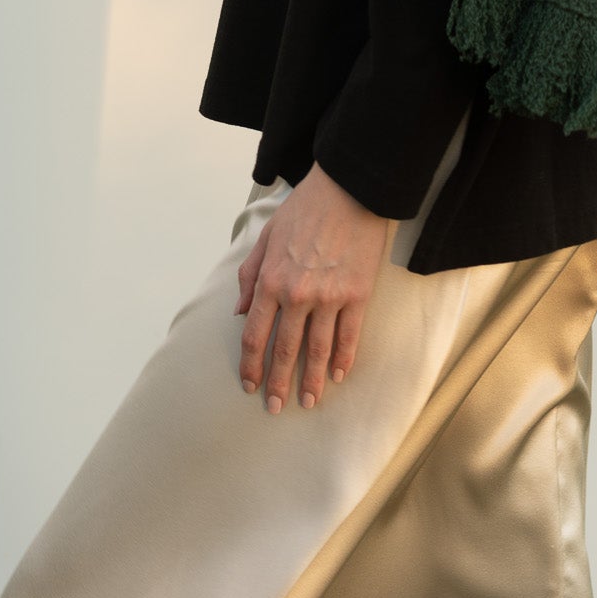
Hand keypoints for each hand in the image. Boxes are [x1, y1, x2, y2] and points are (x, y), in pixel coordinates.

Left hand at [234, 163, 391, 413]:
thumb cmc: (305, 209)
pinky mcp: (357, 294)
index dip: (251, 365)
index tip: (250, 384)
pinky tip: (337, 376)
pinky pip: (348, 336)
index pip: (254, 336)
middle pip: (284, 350)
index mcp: (271, 281)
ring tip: (307, 402)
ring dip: (310, 381)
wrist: (349, 190)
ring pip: (317, 350)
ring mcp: (329, 297)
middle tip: (274, 407)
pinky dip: (343, 359)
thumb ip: (250, 276)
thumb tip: (239, 312)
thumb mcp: (266, 236)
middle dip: (277, 383)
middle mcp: (297, 295)